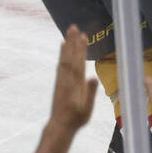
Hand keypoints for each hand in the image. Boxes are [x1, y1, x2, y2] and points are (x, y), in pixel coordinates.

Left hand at [32, 25, 97, 152]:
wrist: (60, 125)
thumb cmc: (77, 118)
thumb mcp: (87, 109)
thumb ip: (90, 93)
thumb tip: (93, 78)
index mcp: (76, 84)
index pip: (79, 62)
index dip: (81, 49)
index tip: (83, 36)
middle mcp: (68, 79)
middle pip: (71, 57)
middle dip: (73, 41)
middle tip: (74, 27)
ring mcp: (62, 79)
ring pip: (65, 58)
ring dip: (68, 44)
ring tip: (69, 31)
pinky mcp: (59, 81)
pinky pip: (60, 63)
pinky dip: (62, 53)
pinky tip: (63, 46)